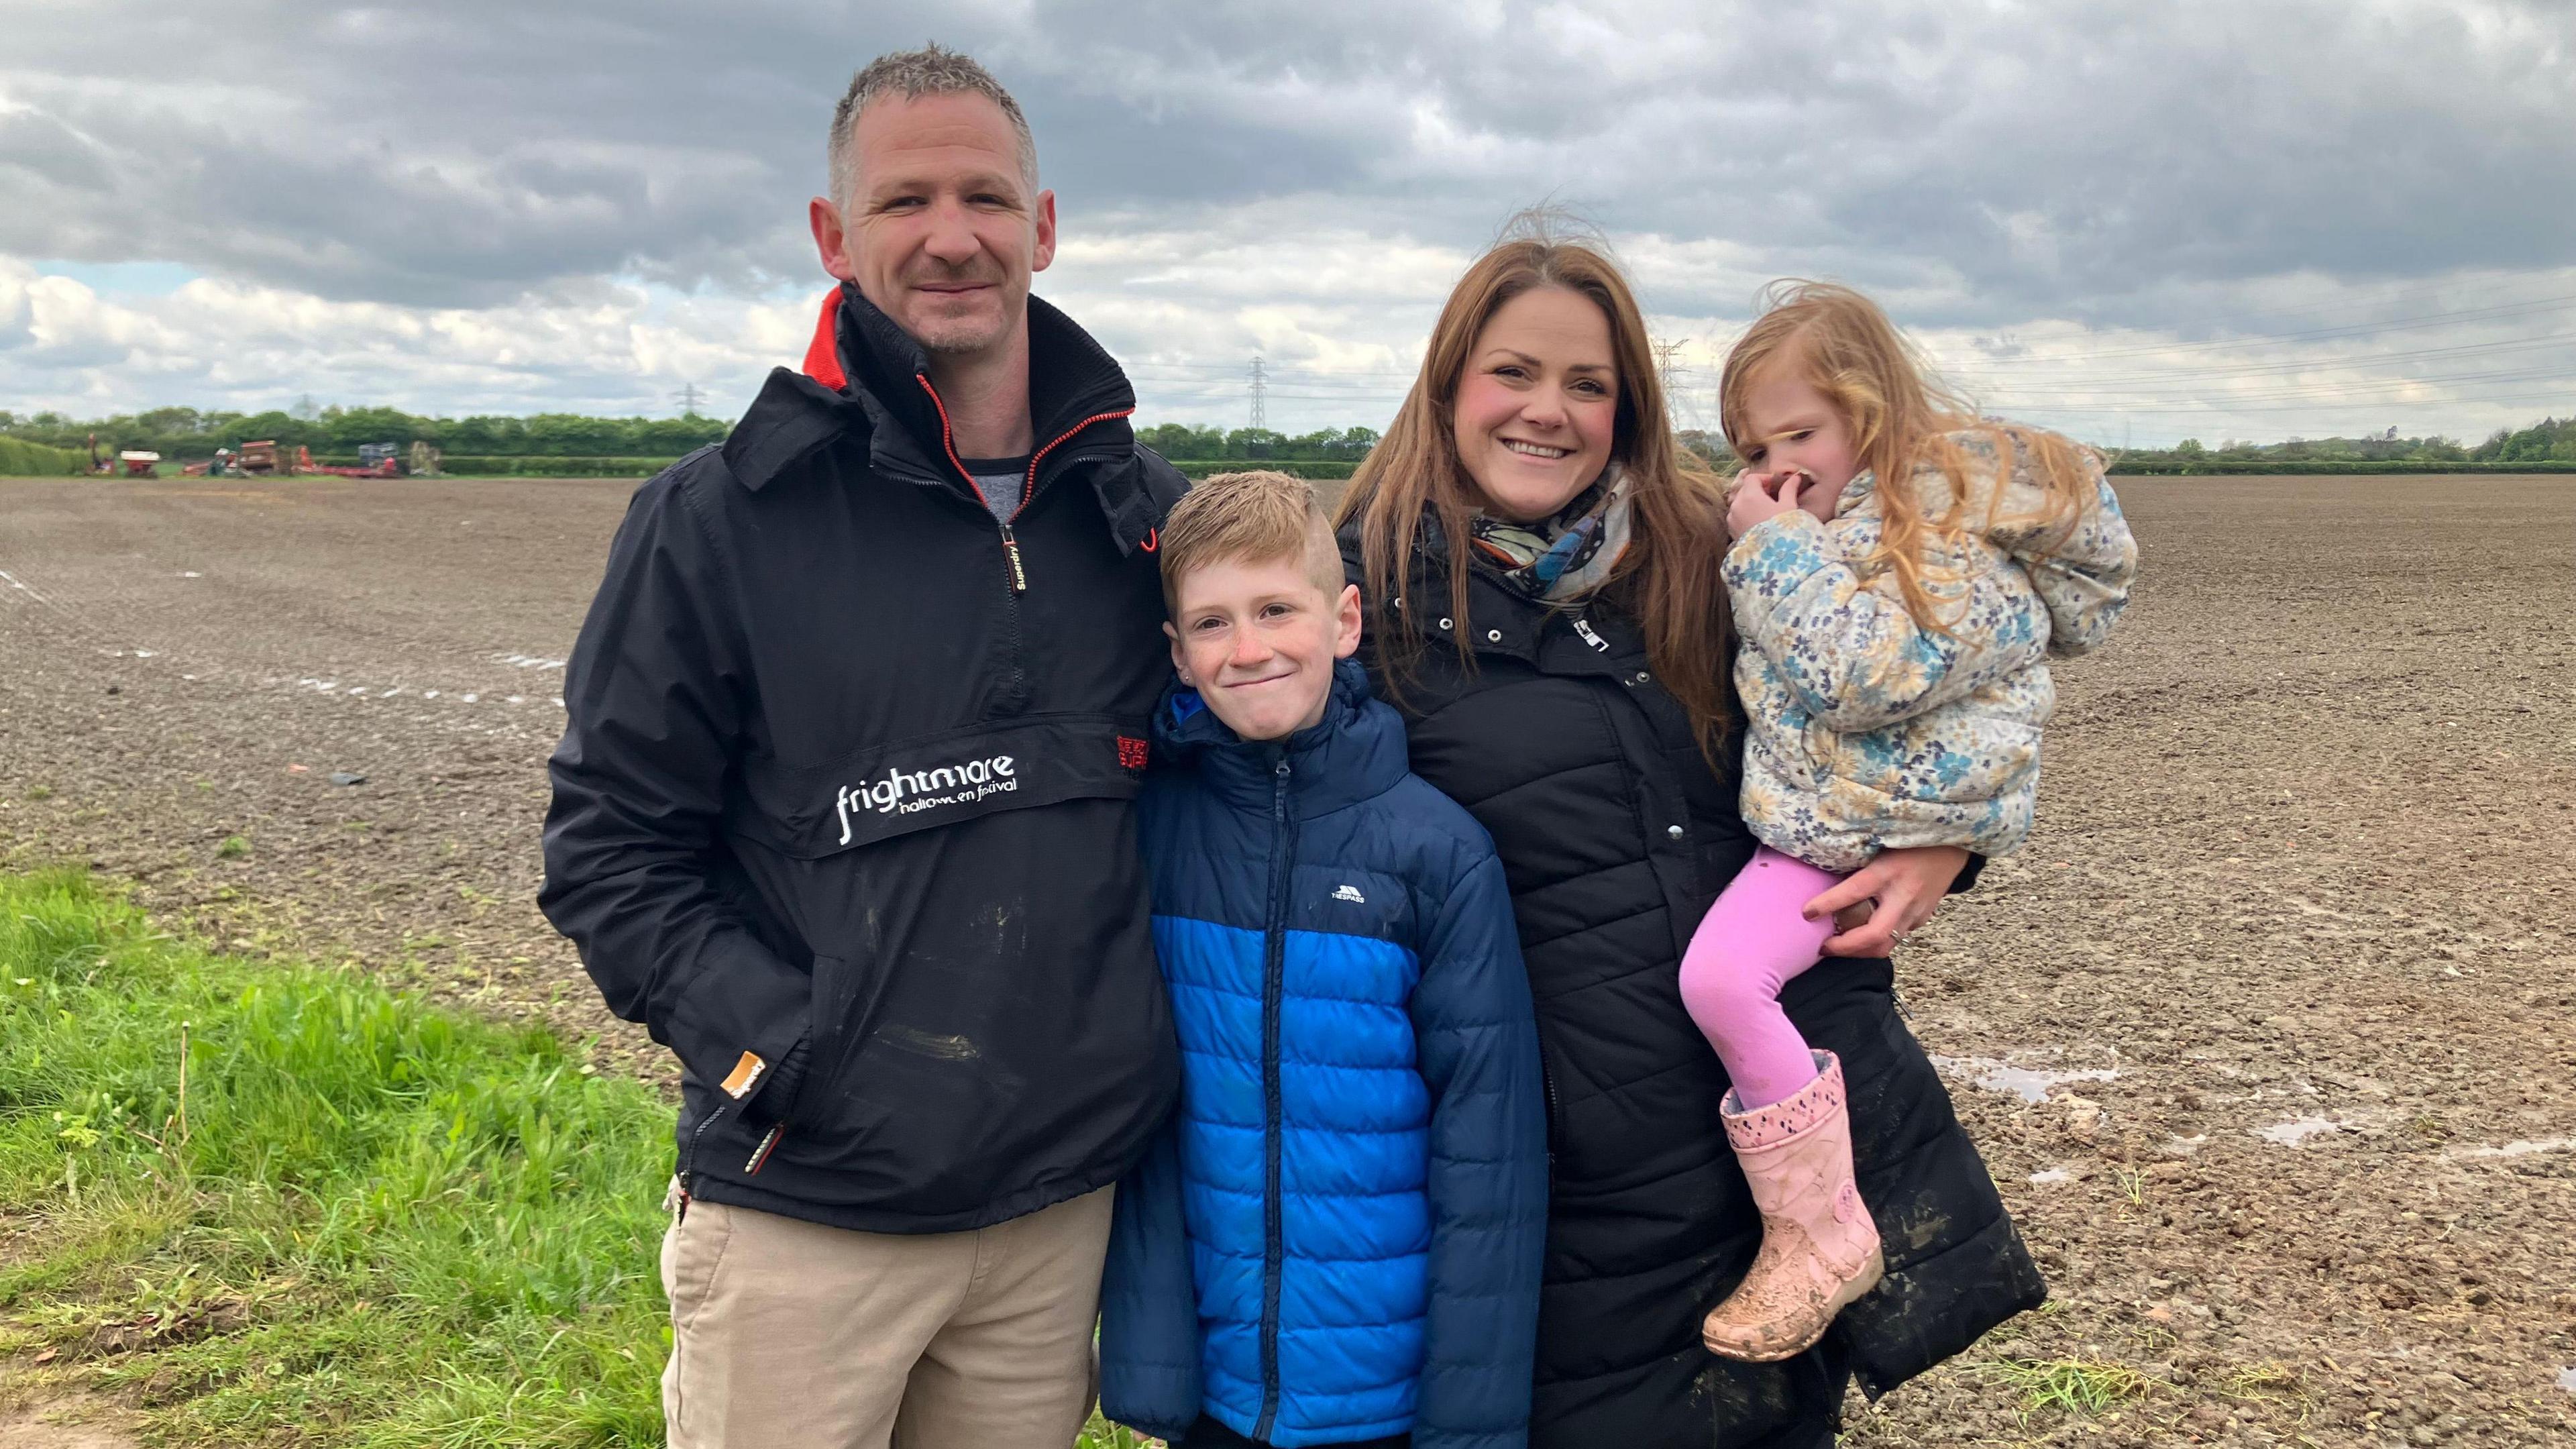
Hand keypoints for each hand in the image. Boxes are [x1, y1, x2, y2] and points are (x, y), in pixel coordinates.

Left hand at [1726, 468, 1811, 539]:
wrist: (1772, 557)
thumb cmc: (1782, 529)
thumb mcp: (1789, 507)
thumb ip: (1789, 489)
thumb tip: (1795, 477)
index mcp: (1750, 495)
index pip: (1752, 478)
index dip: (1764, 478)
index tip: (1775, 484)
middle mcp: (1737, 505)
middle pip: (1744, 489)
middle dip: (1757, 489)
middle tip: (1772, 495)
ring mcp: (1732, 518)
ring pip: (1739, 503)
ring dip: (1750, 502)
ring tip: (1765, 509)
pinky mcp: (1731, 530)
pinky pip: (1736, 516)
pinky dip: (1745, 513)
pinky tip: (1758, 521)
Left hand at [1804, 845, 1971, 956]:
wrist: (1951, 845)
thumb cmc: (1909, 840)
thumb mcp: (1880, 844)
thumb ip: (1857, 863)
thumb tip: (1822, 878)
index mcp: (1888, 871)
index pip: (1853, 892)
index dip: (1827, 904)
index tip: (1806, 913)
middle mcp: (1904, 896)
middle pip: (1873, 936)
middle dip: (1844, 948)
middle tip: (1822, 947)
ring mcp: (1917, 911)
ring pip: (1886, 945)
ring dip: (1859, 951)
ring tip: (1837, 946)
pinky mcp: (1923, 919)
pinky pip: (1896, 937)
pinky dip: (1875, 942)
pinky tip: (1860, 937)